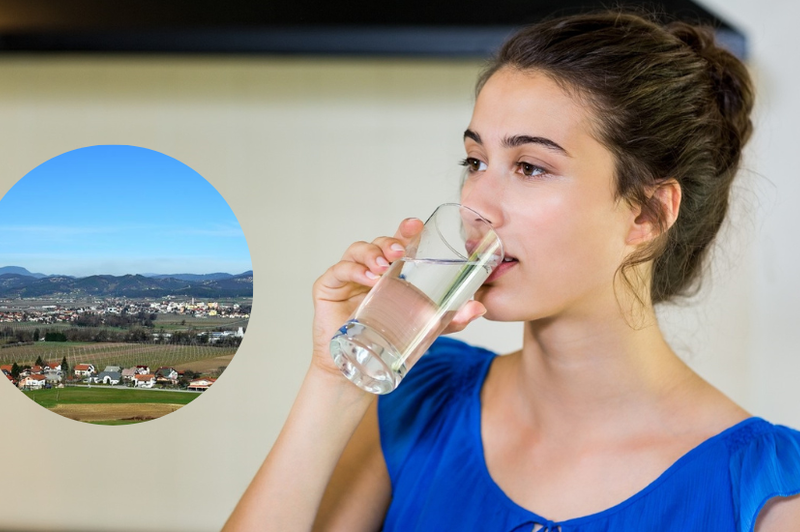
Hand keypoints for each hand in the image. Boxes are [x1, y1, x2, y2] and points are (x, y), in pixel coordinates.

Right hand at [310, 218, 486, 376]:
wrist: (356, 369)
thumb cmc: (389, 340)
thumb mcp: (425, 328)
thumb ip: (451, 319)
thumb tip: (479, 308)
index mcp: (392, 271)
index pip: (399, 243)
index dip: (406, 231)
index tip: (415, 226)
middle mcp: (370, 268)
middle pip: (379, 243)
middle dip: (390, 242)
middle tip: (400, 252)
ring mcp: (348, 276)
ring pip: (358, 250)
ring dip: (372, 253)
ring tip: (384, 267)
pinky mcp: (328, 287)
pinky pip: (338, 270)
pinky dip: (353, 270)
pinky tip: (366, 278)